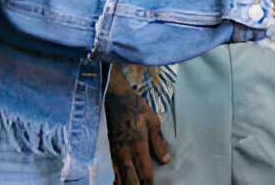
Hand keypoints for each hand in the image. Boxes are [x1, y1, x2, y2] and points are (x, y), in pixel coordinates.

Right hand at [105, 65, 169, 184]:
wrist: (115, 98)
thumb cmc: (136, 107)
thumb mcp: (153, 120)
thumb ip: (159, 141)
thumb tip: (166, 159)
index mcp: (138, 145)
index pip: (144, 172)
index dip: (149, 183)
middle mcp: (125, 152)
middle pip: (130, 179)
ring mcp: (115, 152)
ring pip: (119, 177)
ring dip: (126, 184)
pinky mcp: (108, 149)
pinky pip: (111, 169)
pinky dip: (115, 179)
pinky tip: (118, 182)